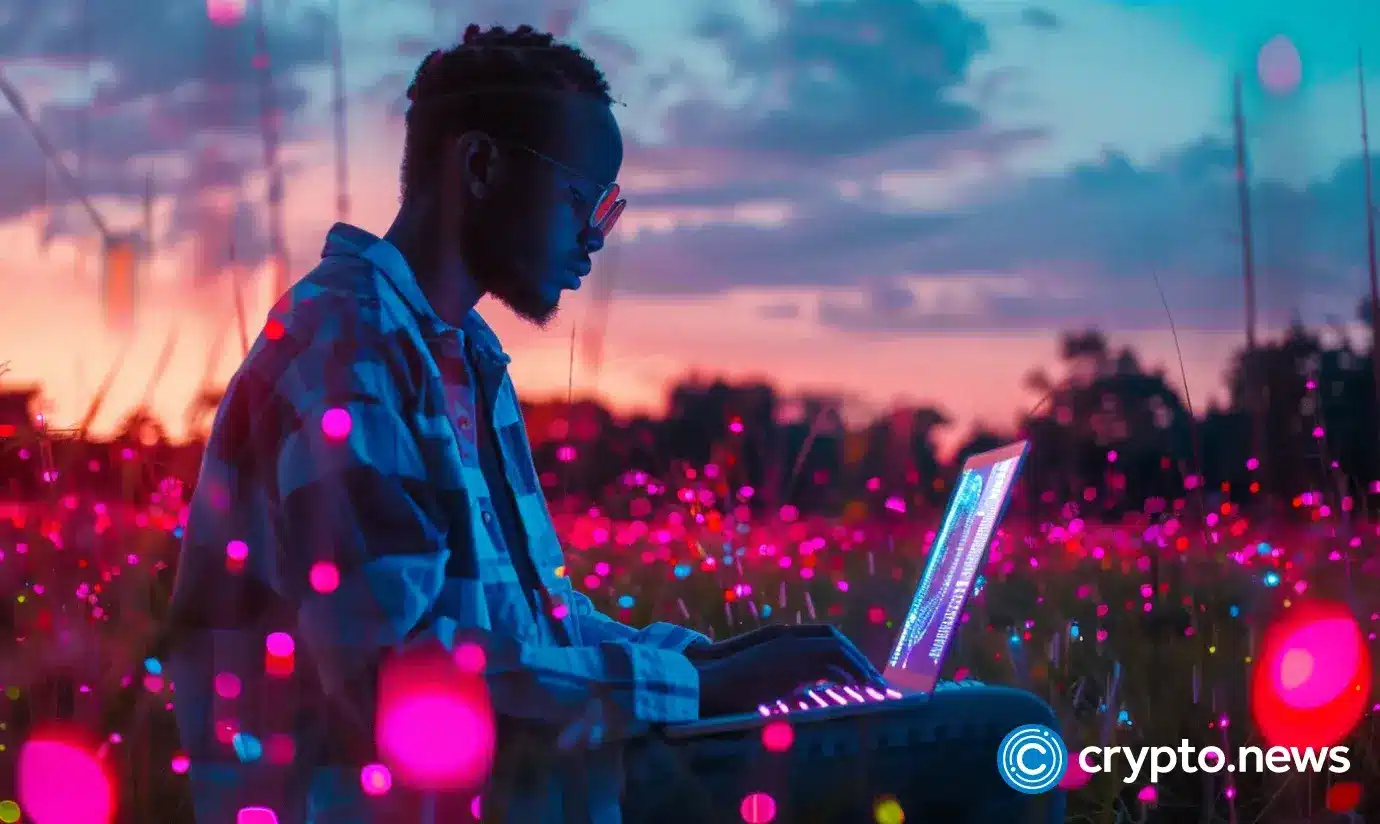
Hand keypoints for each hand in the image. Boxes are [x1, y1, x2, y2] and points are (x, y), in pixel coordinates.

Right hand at [687, 624, 881, 683]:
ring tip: (873, 686)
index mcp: (782, 636)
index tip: (857, 667)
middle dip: (857, 657)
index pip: (825, 634)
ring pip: (837, 650)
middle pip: (835, 639)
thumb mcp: (762, 673)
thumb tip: (804, 685)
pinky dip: (846, 677)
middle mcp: (789, 637)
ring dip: (858, 667)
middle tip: (873, 678)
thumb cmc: (729, 684)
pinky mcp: (791, 667)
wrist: (709, 684)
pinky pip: (829, 669)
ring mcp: (791, 650)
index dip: (844, 649)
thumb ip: (784, 673)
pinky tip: (856, 690)